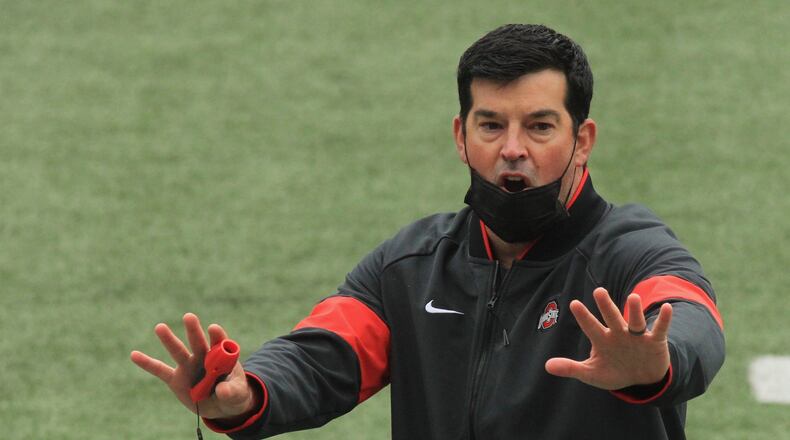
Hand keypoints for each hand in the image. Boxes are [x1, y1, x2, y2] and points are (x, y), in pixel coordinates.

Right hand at [130, 313, 256, 419]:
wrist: (221, 405)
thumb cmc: (233, 394)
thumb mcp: (238, 395)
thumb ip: (232, 392)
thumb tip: (222, 391)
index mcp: (222, 356)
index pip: (220, 343)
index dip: (217, 336)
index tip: (213, 329)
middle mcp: (203, 357)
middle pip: (198, 342)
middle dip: (194, 331)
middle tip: (189, 317)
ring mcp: (188, 367)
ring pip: (178, 352)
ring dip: (169, 340)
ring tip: (160, 327)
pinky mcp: (176, 379)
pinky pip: (160, 371)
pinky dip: (147, 363)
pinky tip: (134, 355)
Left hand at [544, 288, 671, 389]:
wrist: (641, 379)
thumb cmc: (614, 371)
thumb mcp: (592, 373)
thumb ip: (571, 368)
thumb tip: (547, 366)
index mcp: (602, 340)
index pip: (591, 327)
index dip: (583, 317)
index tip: (574, 303)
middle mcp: (619, 333)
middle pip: (611, 317)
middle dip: (606, 306)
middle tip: (598, 291)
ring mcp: (637, 336)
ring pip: (635, 321)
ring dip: (634, 311)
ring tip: (632, 297)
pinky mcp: (655, 342)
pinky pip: (660, 329)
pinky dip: (664, 320)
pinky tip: (667, 308)